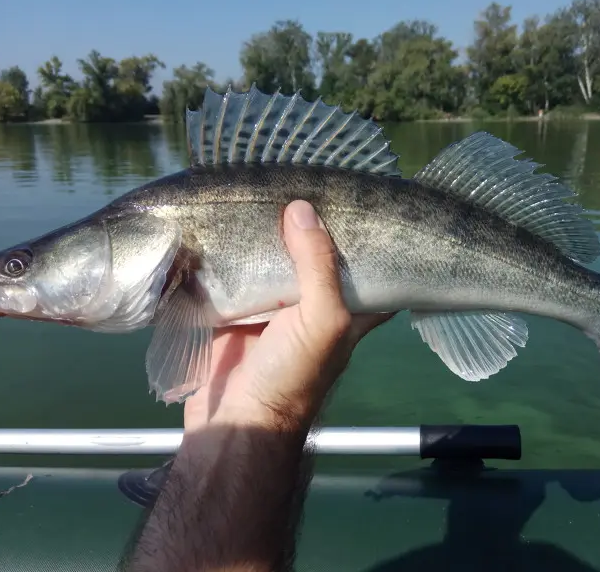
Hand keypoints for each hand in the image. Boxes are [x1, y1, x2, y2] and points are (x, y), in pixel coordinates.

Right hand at [184, 200, 392, 433]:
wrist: (234, 421)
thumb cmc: (292, 376)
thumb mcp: (322, 321)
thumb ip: (318, 266)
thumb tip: (303, 210)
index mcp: (349, 310)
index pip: (372, 268)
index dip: (373, 238)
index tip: (367, 199)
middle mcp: (315, 305)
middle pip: (317, 257)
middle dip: (310, 225)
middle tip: (303, 178)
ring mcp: (275, 308)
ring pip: (276, 262)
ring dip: (268, 234)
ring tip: (264, 186)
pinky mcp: (238, 311)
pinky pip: (236, 275)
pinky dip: (232, 252)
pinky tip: (227, 219)